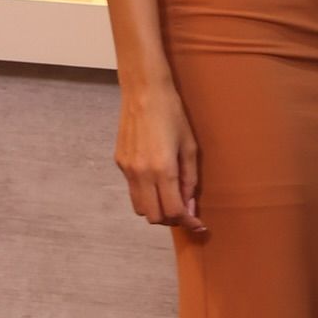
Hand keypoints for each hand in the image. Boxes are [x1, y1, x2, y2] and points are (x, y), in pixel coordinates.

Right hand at [115, 79, 205, 232]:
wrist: (144, 92)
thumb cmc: (173, 115)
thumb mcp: (190, 147)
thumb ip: (190, 180)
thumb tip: (190, 208)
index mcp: (163, 169)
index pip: (173, 211)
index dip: (188, 222)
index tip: (198, 225)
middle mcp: (141, 174)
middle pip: (154, 216)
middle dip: (171, 219)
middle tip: (184, 210)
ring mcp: (127, 169)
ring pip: (139, 208)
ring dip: (156, 209)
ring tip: (169, 197)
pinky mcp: (119, 162)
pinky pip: (132, 190)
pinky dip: (145, 194)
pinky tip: (156, 180)